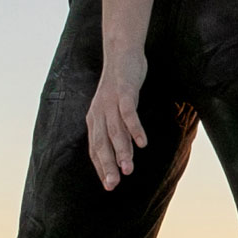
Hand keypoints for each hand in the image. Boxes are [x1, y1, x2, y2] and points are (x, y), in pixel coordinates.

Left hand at [86, 48, 150, 189]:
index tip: (109, 185)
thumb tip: (123, 151)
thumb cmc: (120, 84)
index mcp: (95, 119)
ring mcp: (111, 102)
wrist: (121, 52)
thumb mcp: (114, 108)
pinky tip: (143, 143)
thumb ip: (117, 128)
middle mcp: (99, 113)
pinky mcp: (124, 91)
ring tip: (129, 169)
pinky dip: (134, 129)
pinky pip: (128, 113)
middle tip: (113, 185)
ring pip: (115, 132)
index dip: (101, 167)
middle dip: (107, 166)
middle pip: (102, 144)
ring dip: (122, 151)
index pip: (95, 148)